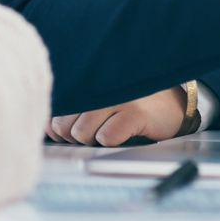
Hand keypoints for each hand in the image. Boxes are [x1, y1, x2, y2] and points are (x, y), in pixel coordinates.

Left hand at [44, 87, 185, 146]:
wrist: (173, 104)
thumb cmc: (130, 104)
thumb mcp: (99, 100)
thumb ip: (72, 109)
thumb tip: (47, 127)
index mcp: (87, 80)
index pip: (53, 109)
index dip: (56, 127)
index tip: (67, 130)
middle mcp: (98, 85)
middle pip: (64, 124)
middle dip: (74, 136)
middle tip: (95, 131)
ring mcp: (117, 97)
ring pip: (82, 132)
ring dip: (93, 139)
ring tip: (109, 131)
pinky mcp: (135, 112)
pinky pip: (107, 136)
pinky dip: (112, 140)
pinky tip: (122, 133)